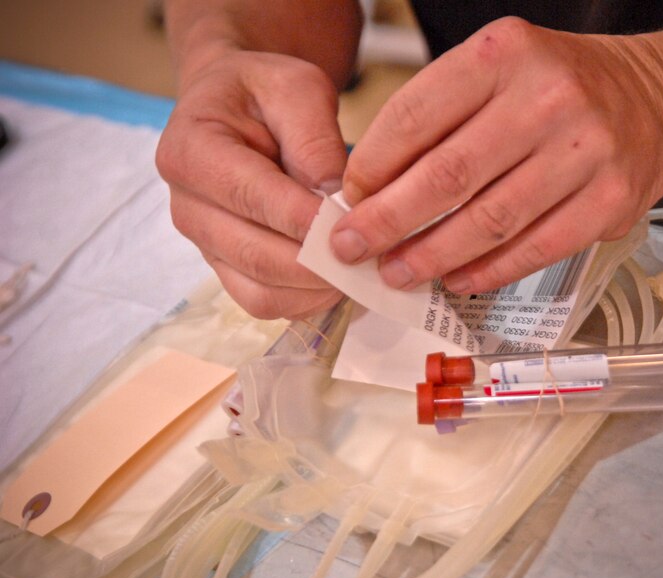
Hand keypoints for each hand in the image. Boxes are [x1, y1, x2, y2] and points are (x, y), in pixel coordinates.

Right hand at [157, 50, 345, 317]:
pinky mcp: (227, 269)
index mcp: (191, 151)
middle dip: (321, 264)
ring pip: (262, 295)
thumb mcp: (295, 88)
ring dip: (318, 290)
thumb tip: (335, 197)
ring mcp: (205, 246)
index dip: (309, 220)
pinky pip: (267, 303)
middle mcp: (188, 207)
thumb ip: (314, 137)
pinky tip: (341, 277)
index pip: (254, 199)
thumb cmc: (264, 93)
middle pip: (257, 257)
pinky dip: (308, 300)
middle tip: (372, 256)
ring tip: (360, 268)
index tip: (357, 225)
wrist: (236, 108)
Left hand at [332, 17, 662, 292]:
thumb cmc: (559, 87)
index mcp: (504, 53)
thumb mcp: (498, 69)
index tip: (349, 199)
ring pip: (488, 221)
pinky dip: (488, 271)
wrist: (656, 99)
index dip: (372, 167)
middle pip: (447, 175)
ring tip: (397, 272)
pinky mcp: (610, 200)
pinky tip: (457, 280)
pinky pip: (535, 249)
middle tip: (352, 248)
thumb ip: (440, 115)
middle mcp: (547, 96)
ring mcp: (584, 151)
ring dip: (432, 256)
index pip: (415, 115)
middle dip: (388, 222)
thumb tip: (374, 187)